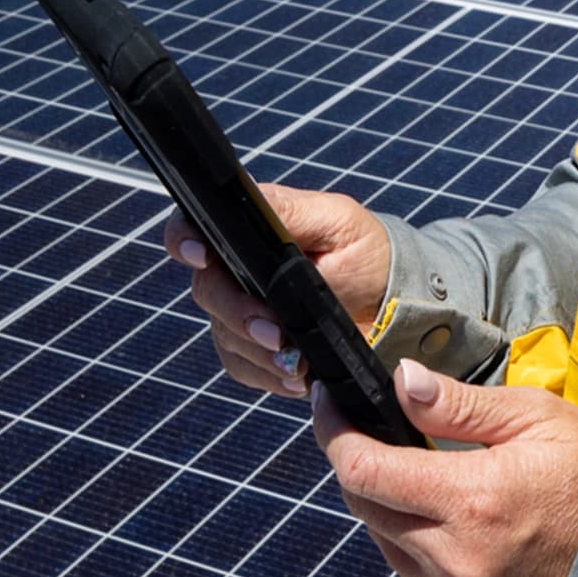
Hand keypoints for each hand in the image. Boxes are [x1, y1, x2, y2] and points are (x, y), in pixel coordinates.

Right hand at [162, 182, 388, 398]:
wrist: (393, 305)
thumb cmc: (366, 252)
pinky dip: (268, 373)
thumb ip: (291, 212)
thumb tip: (251, 202)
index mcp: (251, 230)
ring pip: (224, 334)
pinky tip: (299, 374)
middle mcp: (238, 270)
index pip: (195, 227)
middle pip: (207, 289)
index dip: (184, 239)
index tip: (200, 256)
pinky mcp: (256, 350)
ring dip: (258, 351)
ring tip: (297, 360)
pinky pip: (242, 366)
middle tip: (274, 330)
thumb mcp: (337, 222)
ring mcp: (244, 311)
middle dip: (236, 313)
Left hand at [315, 359, 577, 576]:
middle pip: (367, 508)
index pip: (363, 470)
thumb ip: (459, 405)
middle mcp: (458, 563)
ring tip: (445, 490)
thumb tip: (399, 382)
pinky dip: (422, 558)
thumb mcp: (537, 419)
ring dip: (398, 514)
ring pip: (388, 548)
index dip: (336, 431)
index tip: (331, 404)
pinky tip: (463, 537)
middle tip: (391, 439)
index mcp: (474, 501)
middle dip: (368, 467)